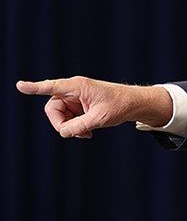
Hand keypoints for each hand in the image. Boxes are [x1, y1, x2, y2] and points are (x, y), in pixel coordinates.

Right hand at [16, 76, 172, 137]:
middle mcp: (73, 90)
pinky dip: (75, 127)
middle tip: (76, 134)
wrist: (133, 104)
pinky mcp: (78, 106)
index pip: (52, 87)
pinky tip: (88, 133)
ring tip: (87, 134)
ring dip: (70, 127)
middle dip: (61, 123)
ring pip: (59, 115)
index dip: (35, 88)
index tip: (20, 86)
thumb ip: (80, 126)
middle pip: (53, 108)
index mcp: (78, 86)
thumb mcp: (100, 118)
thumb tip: (63, 132)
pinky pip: (68, 118)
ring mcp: (74, 98)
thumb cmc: (119, 106)